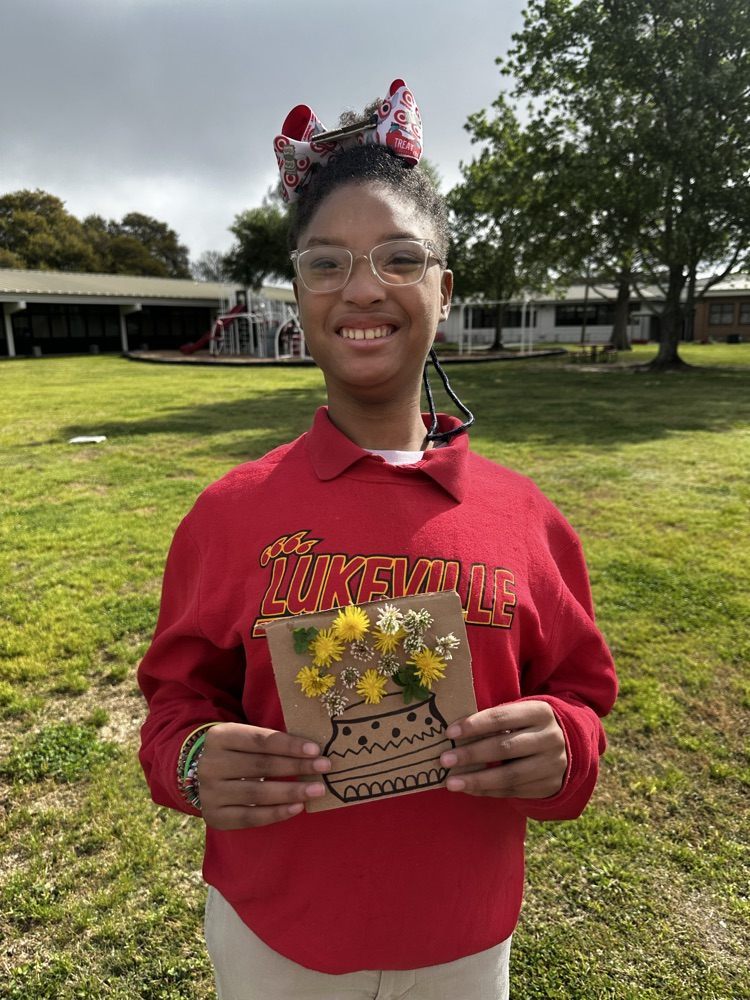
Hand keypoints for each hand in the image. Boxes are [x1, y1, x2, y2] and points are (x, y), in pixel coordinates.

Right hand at [197, 723, 329, 829]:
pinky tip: (297, 807)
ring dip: (291, 792)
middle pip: (260, 765)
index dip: (288, 745)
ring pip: (257, 793)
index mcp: (219, 736)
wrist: (208, 778)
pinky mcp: (215, 816)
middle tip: (324, 767)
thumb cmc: (238, 754)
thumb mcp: (247, 739)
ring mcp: (210, 792)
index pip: (260, 740)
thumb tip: (312, 750)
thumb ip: (272, 741)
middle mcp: (210, 764)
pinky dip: (277, 813)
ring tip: (317, 790)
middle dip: (296, 767)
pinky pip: (250, 817)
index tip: (315, 749)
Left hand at [440, 701, 566, 798]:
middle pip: (504, 747)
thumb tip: (455, 733)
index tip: (449, 732)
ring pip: (509, 775)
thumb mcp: (522, 713)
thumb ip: (497, 720)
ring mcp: (552, 764)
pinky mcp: (549, 785)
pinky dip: (488, 791)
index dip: (474, 725)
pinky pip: (514, 791)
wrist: (570, 745)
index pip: (502, 717)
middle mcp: (550, 738)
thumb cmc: (530, 725)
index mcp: (540, 712)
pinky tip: (469, 789)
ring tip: (451, 783)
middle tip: (444, 760)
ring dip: (476, 779)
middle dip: (471, 754)